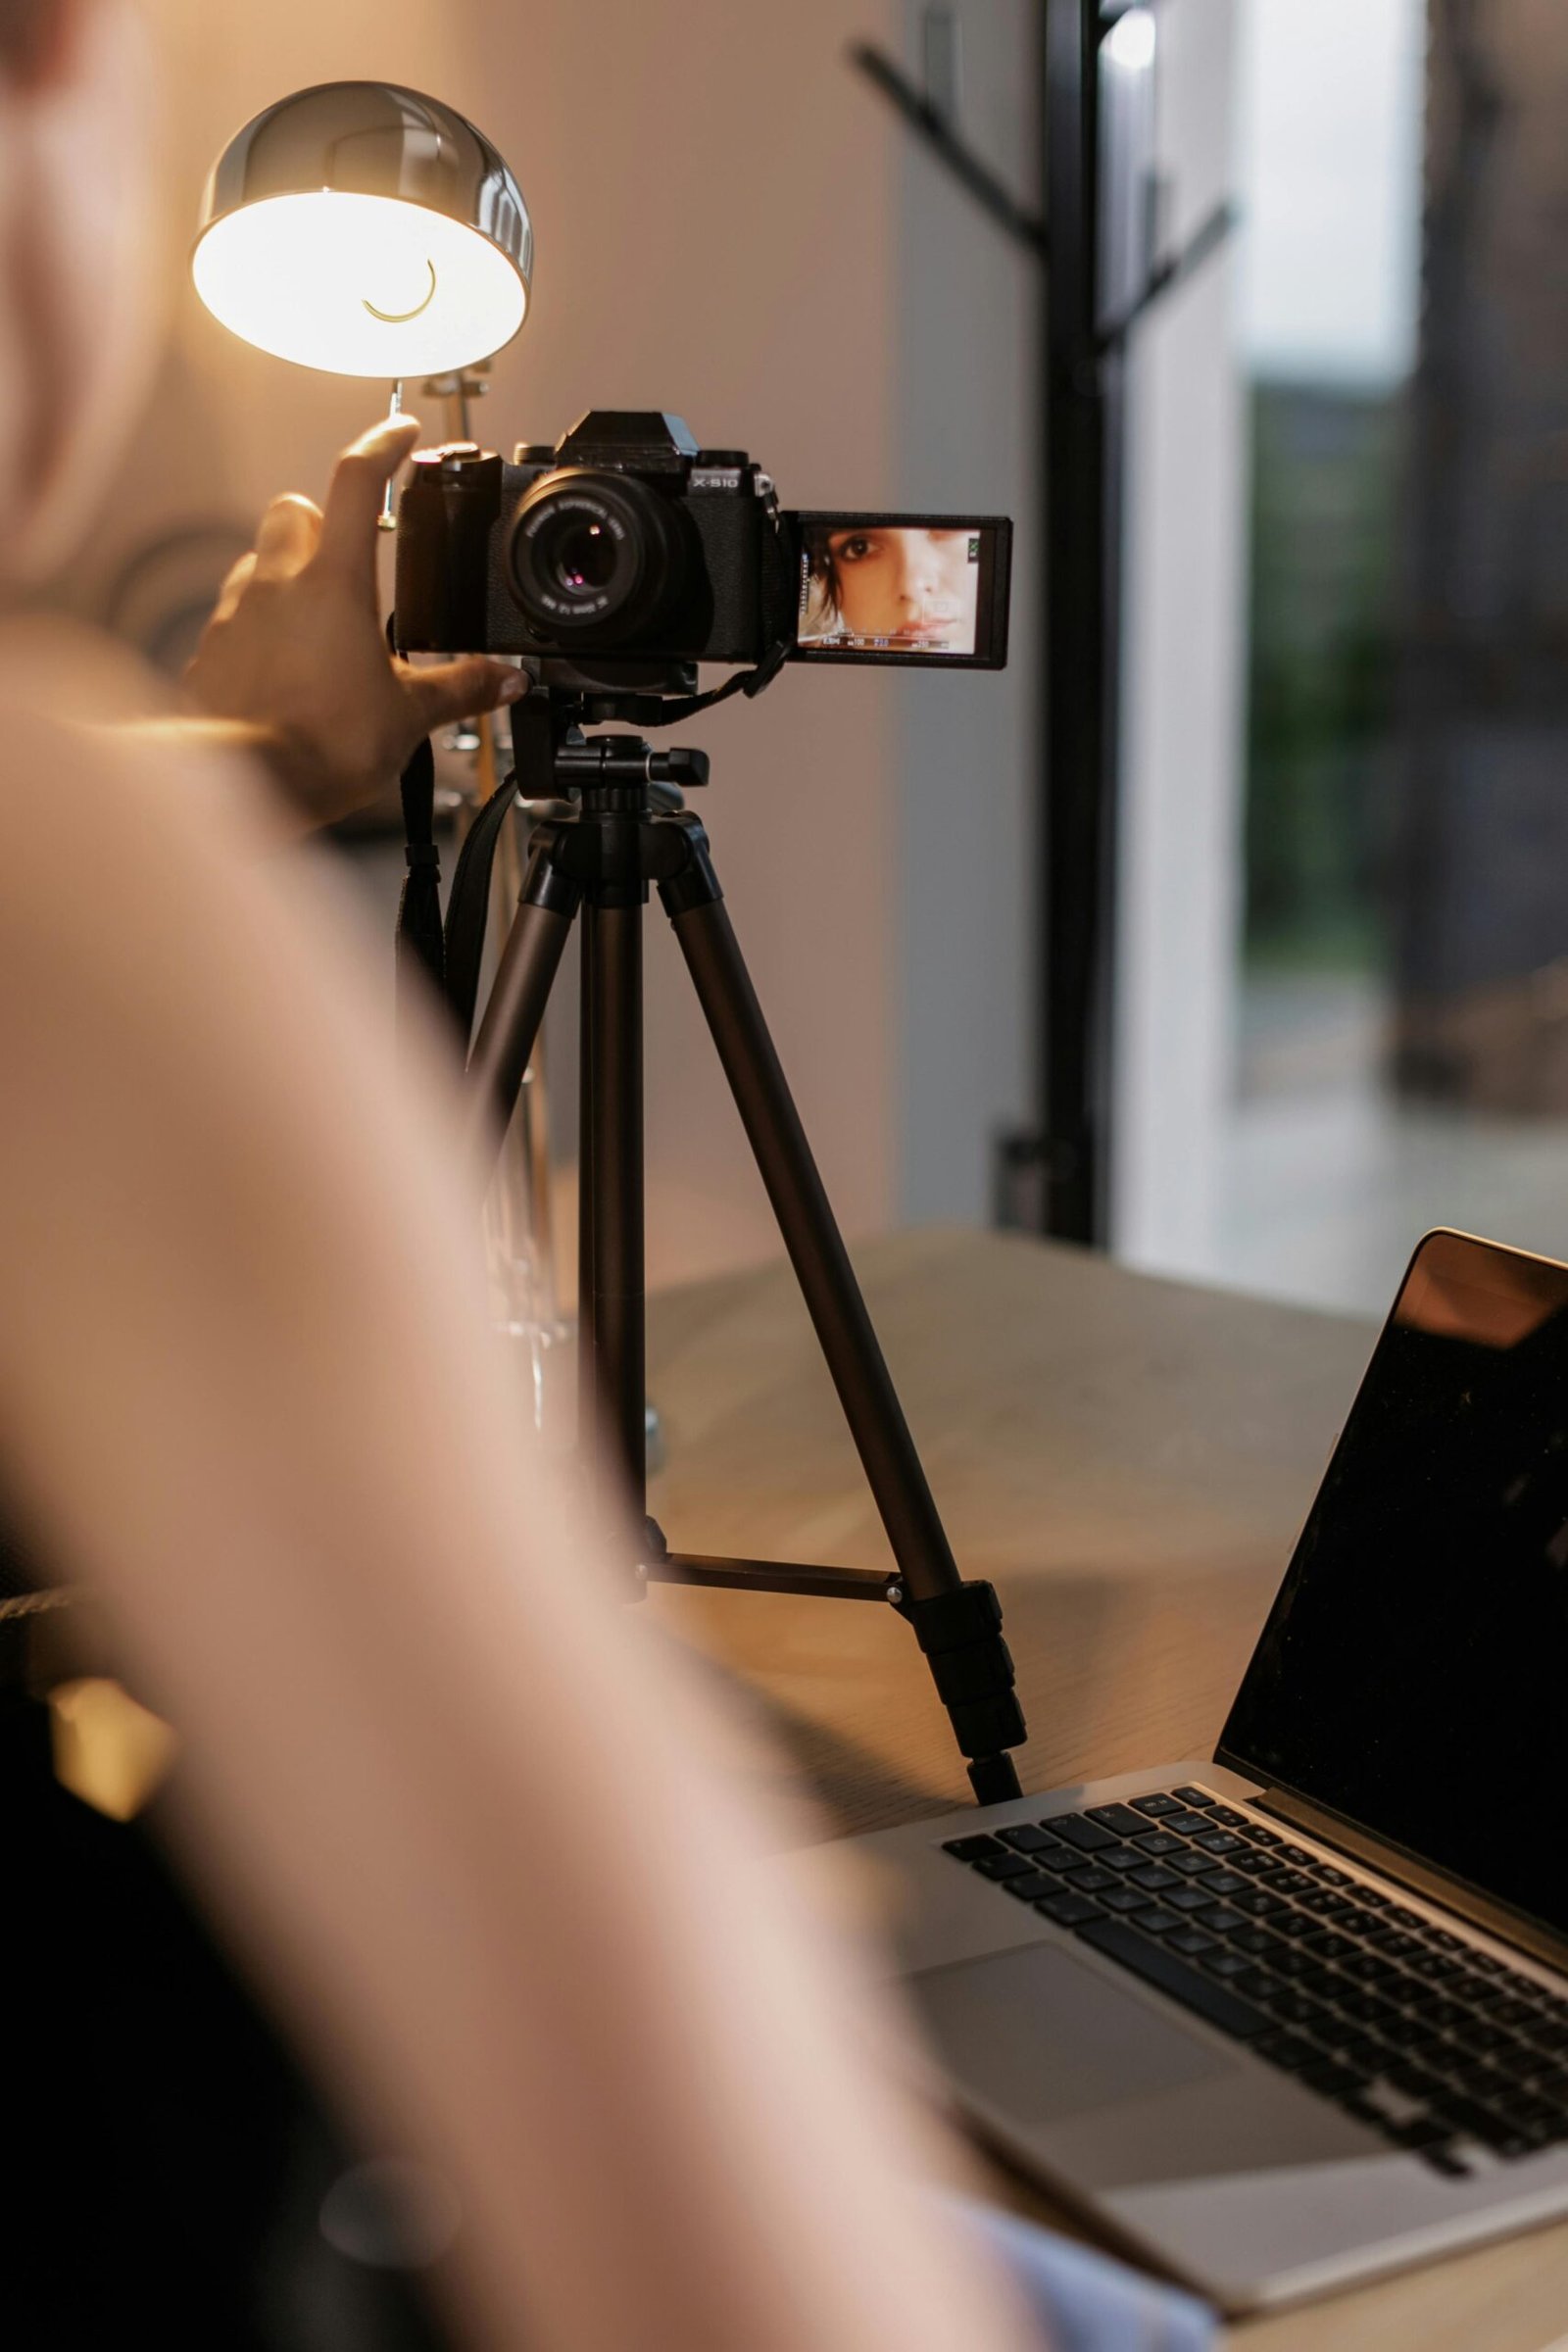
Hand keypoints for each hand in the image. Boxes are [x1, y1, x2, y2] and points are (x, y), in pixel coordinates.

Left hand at [183, 416, 524, 827]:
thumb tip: (503, 679)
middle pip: (292, 509)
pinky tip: (285, 672)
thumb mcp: (409, 715)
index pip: (357, 480)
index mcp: (333, 581)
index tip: (402, 434)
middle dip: (321, 521)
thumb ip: (460, 688)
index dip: (384, 445)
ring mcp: (236, 614)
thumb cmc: (322, 742)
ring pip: (258, 563)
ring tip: (322, 628)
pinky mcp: (209, 652)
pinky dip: (260, 633)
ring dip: (288, 578)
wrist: (246, 783)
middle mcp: (277, 583)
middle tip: (352, 559)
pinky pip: (234, 621)